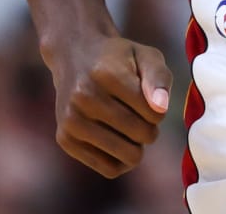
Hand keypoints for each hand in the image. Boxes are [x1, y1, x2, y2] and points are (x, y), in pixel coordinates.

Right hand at [47, 34, 171, 177]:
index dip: (158, 109)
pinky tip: (116, 141)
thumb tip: (160, 108)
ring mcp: (72, 120)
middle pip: (142, 135)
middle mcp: (84, 97)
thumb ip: (159, 78)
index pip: (154, 114)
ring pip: (128, 156)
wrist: (73, 57)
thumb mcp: (145, 56)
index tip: (146, 99)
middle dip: (148, 128)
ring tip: (128, 127)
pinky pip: (109, 169)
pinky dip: (120, 160)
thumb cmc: (117, 59)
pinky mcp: (65, 139)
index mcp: (107, 74)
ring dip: (136, 145)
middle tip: (137, 114)